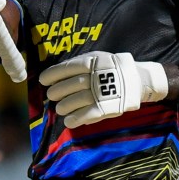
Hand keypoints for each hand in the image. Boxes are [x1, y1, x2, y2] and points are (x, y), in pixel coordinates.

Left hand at [39, 51, 168, 128]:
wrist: (135, 80)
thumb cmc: (109, 68)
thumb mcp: (96, 58)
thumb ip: (78, 64)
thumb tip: (56, 75)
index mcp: (91, 62)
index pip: (66, 68)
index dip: (52, 74)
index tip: (43, 80)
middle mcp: (93, 77)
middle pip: (68, 86)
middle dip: (56, 92)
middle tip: (52, 95)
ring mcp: (99, 93)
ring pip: (74, 101)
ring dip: (63, 106)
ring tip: (60, 108)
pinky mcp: (105, 108)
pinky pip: (85, 115)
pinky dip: (74, 119)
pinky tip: (69, 121)